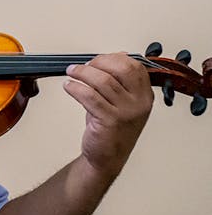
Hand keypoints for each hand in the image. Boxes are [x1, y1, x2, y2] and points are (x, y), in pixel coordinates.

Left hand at [64, 53, 153, 176]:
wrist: (107, 158)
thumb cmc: (112, 129)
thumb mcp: (122, 102)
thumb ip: (119, 81)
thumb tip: (111, 57)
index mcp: (145, 95)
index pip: (134, 66)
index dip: (112, 58)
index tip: (96, 60)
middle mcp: (139, 102)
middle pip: (121, 69)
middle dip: (98, 63)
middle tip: (81, 66)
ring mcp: (126, 112)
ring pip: (103, 81)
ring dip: (82, 73)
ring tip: (71, 73)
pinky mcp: (110, 121)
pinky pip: (90, 96)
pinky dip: (76, 88)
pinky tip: (68, 86)